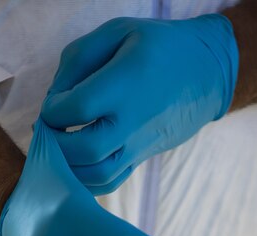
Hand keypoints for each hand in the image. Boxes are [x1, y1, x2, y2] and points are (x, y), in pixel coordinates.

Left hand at [40, 15, 237, 194]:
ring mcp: (141, 144)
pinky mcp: (143, 157)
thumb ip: (78, 58)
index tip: (54, 103)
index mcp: (127, 83)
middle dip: (56, 143)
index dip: (53, 109)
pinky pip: (111, 182)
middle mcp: (135, 120)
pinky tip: (74, 164)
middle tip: (49, 129)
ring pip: (98, 175)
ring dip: (68, 167)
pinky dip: (85, 181)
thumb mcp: (118, 32)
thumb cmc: (158, 47)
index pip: (76, 108)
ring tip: (59, 148)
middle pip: (85, 150)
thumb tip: (54, 97)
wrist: (207, 72)